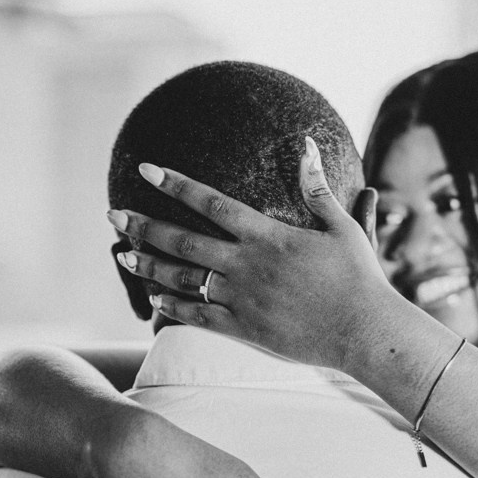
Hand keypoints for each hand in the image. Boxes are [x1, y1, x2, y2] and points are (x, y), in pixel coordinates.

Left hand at [108, 137, 387, 371]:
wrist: (364, 331)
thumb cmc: (358, 278)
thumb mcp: (342, 226)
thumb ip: (316, 188)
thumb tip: (307, 145)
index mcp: (268, 236)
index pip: (211, 204)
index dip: (175, 184)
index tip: (147, 169)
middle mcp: (247, 266)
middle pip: (183, 242)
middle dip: (143, 226)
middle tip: (113, 215)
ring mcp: (242, 299)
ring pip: (183, 281)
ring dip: (148, 267)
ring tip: (122, 256)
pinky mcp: (245, 329)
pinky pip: (199, 317)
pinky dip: (172, 308)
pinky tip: (153, 300)